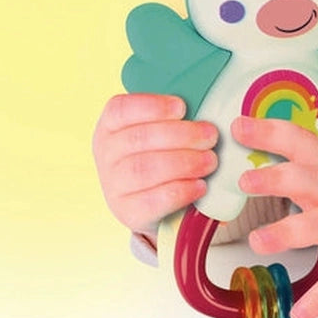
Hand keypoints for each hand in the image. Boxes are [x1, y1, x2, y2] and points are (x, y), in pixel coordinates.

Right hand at [92, 93, 218, 232]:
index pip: (121, 109)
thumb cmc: (160, 150)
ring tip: (211, 160)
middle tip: (211, 136)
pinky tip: (201, 185)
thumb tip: (206, 112)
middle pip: (139, 139)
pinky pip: (152, 202)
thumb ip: (174, 117)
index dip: (153, 106)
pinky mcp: (127, 211)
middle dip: (181, 135)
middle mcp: (106, 154)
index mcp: (111, 125)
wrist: (151, 198)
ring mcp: (113, 185)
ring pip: (144, 170)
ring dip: (184, 163)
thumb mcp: (160, 127)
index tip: (182, 107)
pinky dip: (181, 191)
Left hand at [232, 117, 317, 317]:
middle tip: (245, 180)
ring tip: (257, 242)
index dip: (271, 133)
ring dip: (289, 232)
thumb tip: (249, 165)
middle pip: (312, 178)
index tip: (239, 127)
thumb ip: (299, 174)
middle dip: (279, 177)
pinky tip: (300, 312)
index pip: (302, 144)